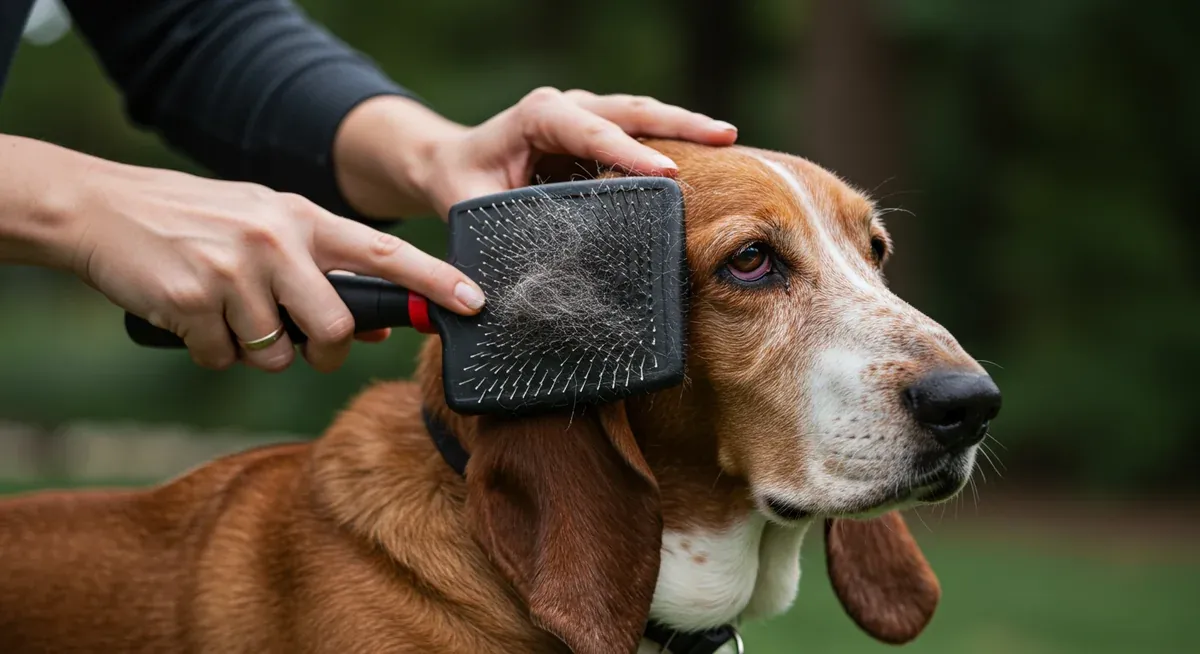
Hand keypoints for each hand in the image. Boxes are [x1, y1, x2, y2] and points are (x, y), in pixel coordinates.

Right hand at [0, 135, 485, 372]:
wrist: (102, 211)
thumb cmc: (198, 223)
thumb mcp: (268, 229)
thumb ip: (322, 270)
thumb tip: (379, 326)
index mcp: (303, 217)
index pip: (385, 252)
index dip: (433, 281)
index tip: (473, 302)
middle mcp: (275, 239)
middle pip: (337, 327)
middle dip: (325, 350)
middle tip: (300, 340)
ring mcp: (233, 269)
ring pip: (278, 353)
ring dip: (259, 351)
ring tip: (229, 314)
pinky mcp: (191, 301)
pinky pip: (225, 359)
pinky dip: (211, 352)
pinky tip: (192, 316)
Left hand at [333, 87, 738, 218]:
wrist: (450, 161)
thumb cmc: (461, 183)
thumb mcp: (471, 206)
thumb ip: (495, 233)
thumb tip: (523, 279)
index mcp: (536, 117)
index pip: (591, 131)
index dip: (629, 151)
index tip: (668, 171)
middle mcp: (565, 107)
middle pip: (629, 110)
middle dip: (679, 123)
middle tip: (724, 137)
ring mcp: (585, 114)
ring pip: (641, 113)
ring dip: (685, 125)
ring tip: (727, 139)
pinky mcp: (597, 129)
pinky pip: (638, 129)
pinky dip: (673, 138)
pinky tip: (706, 153)